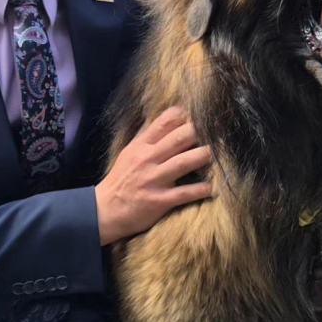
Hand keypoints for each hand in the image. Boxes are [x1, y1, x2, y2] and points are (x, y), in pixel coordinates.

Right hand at [94, 106, 212, 245]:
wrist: (104, 210)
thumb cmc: (121, 179)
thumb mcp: (129, 152)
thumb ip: (146, 135)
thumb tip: (161, 116)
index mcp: (141, 145)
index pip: (164, 122)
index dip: (184, 114)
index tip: (200, 111)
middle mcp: (148, 159)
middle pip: (178, 138)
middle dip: (198, 132)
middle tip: (217, 129)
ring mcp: (153, 180)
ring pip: (183, 162)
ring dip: (203, 156)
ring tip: (216, 152)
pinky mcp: (159, 200)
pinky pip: (184, 193)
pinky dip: (201, 189)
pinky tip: (213, 186)